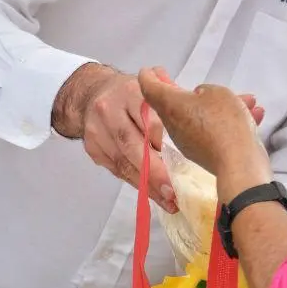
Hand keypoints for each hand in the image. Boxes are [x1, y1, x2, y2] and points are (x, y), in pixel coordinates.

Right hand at [52, 63, 176, 211]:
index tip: (182, 159)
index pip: (149, 120)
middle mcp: (110, 110)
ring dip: (146, 184)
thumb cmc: (129, 94)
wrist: (90, 94)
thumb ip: (171, 102)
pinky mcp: (93, 148)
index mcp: (130, 92)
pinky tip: (152, 194)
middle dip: (154, 171)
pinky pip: (117, 170)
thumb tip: (196, 122)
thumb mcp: (150, 87)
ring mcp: (98, 131)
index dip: (165, 142)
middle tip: (173, 190)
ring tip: (167, 200)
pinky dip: (136, 184)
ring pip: (124, 162)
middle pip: (132, 144)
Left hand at [138, 69, 268, 195]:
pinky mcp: (202, 154)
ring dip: (220, 109)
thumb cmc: (223, 121)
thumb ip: (205, 91)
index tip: (148, 71)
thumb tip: (199, 98)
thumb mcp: (217, 93)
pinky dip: (227, 124)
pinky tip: (254, 117)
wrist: (237, 163)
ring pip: (200, 118)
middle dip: (189, 93)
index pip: (150, 88)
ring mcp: (187, 141)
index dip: (148, 76)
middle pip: (175, 104)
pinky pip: (212, 132)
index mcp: (171, 105)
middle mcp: (174, 124)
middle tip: (189, 83)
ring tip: (248, 101)